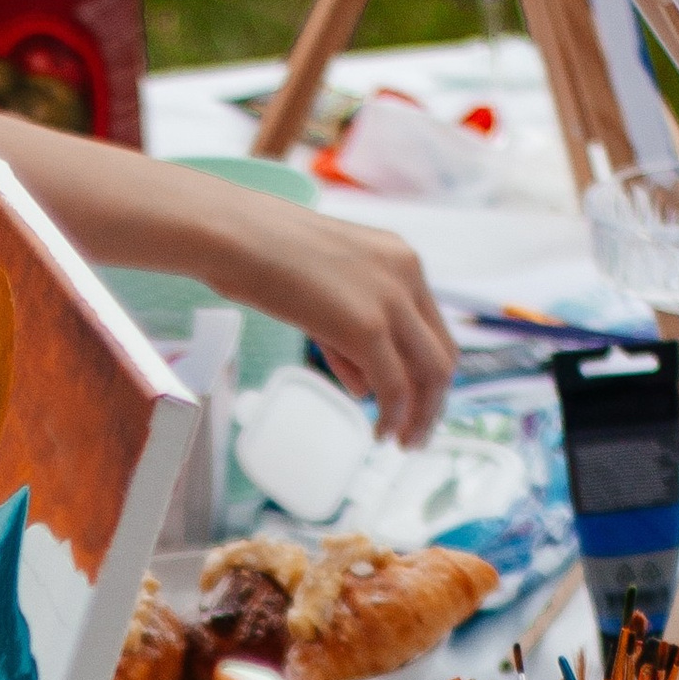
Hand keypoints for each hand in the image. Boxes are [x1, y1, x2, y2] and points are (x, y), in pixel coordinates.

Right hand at [216, 193, 456, 444]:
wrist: (236, 236)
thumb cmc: (263, 256)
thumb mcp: (323, 293)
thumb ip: (350, 338)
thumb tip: (367, 386)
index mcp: (401, 259)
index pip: (434, 328)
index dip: (430, 374)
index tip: (418, 405)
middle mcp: (408, 275)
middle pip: (442, 354)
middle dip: (434, 403)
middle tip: (416, 435)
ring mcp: (391, 299)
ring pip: (430, 374)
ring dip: (420, 417)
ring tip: (402, 443)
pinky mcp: (367, 325)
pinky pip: (394, 386)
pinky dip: (393, 417)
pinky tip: (380, 434)